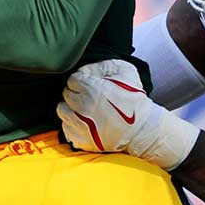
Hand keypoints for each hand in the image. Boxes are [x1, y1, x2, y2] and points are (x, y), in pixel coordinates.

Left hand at [57, 59, 199, 169]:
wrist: (142, 130)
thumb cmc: (134, 101)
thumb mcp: (125, 71)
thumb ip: (102, 65)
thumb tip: (85, 70)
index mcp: (91, 89)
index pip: (72, 80)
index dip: (82, 81)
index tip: (90, 85)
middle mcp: (81, 107)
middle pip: (66, 94)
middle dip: (76, 94)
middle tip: (90, 98)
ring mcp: (79, 125)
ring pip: (62, 111)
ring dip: (71, 109)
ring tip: (84, 110)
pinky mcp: (80, 139)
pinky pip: (66, 128)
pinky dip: (72, 125)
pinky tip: (85, 123)